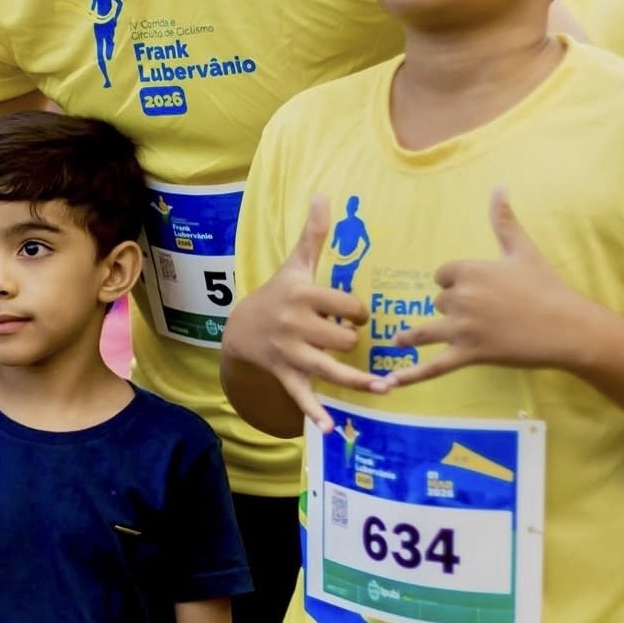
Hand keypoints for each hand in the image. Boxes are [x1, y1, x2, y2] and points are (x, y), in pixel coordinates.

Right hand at [224, 195, 385, 430]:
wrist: (240, 327)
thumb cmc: (278, 293)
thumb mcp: (294, 264)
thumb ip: (314, 234)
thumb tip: (324, 194)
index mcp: (303, 296)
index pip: (347, 307)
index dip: (359, 313)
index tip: (355, 315)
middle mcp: (296, 325)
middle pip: (343, 339)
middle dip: (352, 342)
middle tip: (348, 340)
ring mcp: (291, 353)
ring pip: (330, 369)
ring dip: (357, 381)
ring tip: (384, 388)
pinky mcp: (286, 375)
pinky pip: (303, 395)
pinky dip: (315, 412)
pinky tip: (330, 427)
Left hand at [385, 188, 572, 387]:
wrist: (568, 327)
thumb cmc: (546, 287)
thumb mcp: (522, 250)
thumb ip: (503, 220)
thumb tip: (499, 187)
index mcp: (468, 270)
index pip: (442, 275)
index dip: (452, 282)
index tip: (469, 288)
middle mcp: (460, 298)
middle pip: (438, 302)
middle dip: (450, 308)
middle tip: (478, 315)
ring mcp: (462, 328)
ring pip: (424, 330)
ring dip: (409, 336)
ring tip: (398, 340)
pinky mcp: (469, 354)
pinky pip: (433, 366)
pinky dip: (409, 375)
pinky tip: (388, 382)